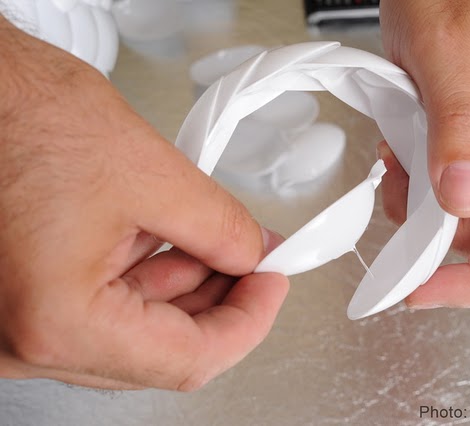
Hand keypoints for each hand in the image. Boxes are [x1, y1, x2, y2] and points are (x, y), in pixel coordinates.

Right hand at [0, 17, 287, 389]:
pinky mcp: (21, 303)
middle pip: (161, 353)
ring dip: (187, 289)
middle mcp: (23, 343)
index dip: (249, 322)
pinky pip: (102, 312)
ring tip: (217, 241)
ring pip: (134, 334)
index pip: (187, 359)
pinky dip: (148, 282)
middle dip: (222, 303)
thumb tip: (253, 256)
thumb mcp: (149, 172)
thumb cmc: (18, 116)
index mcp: (56, 322)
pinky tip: (174, 244)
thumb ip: (219, 227)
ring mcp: (16, 329)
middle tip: (257, 263)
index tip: (273, 286)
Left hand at [378, 0, 469, 307]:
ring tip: (394, 161)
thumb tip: (466, 202)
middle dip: (437, 238)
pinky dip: (415, 187)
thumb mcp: (445, 55)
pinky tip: (399, 154)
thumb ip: (458, 130)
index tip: (425, 291)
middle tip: (395, 204)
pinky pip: (448, 190)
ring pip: (464, 215)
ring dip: (419, 207)